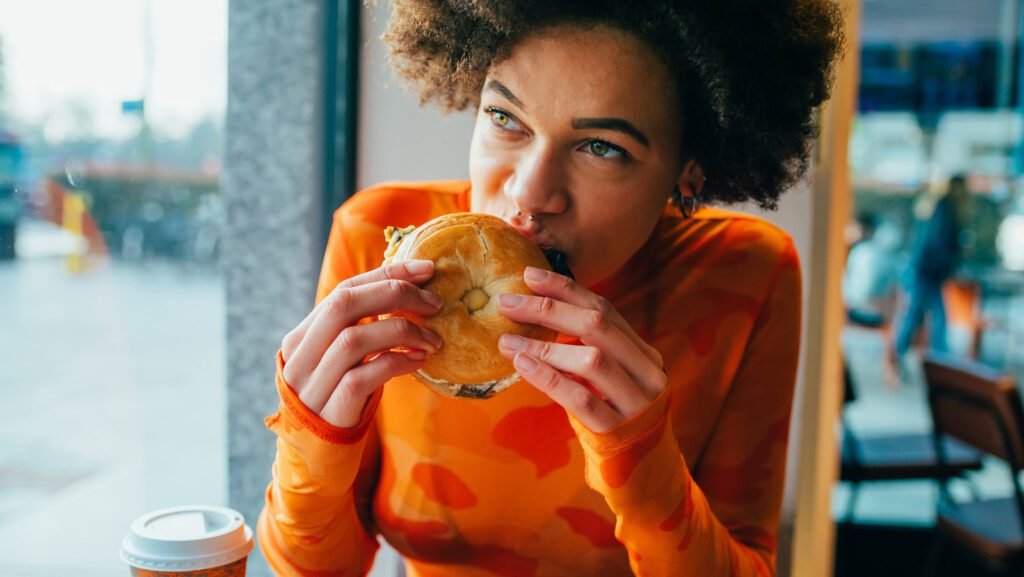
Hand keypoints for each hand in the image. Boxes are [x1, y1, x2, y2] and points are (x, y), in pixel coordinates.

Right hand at [279, 261, 443, 427]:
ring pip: (354, 339)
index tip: (426, 269)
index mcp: (301, 336)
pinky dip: (398, 362)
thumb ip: (359, 329)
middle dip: (395, 294)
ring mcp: (313, 384)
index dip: (387, 273)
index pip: (344, 290)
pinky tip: (421, 361)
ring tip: (434, 339)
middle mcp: (300, 356)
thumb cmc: (339, 400)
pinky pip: (366, 375)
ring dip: (402, 331)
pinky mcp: (332, 409)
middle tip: (434, 302)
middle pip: (344, 304)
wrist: (317, 458)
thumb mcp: (341, 362)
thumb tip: (409, 291)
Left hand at [497, 266, 666, 432]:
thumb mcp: (608, 384)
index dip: (566, 290)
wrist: (644, 479)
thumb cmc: (615, 424)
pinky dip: (549, 377)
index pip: (606, 310)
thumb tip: (537, 314)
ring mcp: (637, 404)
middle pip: (598, 326)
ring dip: (544, 345)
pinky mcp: (619, 432)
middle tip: (507, 302)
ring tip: (506, 338)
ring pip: (591, 359)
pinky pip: (581, 399)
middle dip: (549, 309)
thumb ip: (587, 352)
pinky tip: (522, 364)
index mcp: (644, 355)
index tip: (529, 275)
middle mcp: (647, 374)